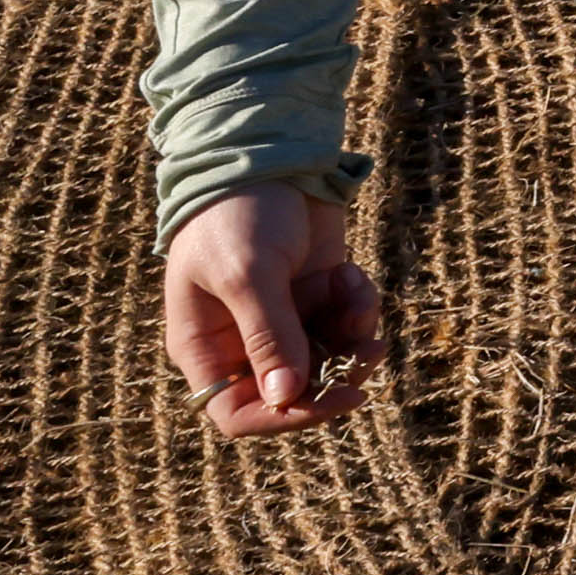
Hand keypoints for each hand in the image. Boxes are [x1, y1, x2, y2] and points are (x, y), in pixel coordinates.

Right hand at [162, 181, 379, 437]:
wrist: (264, 155)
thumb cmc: (237, 214)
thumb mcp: (248, 273)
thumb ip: (269, 335)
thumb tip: (286, 396)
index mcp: (205, 347)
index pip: (235, 412)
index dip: (281, 418)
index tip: (331, 402)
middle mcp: (243, 341)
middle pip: (295, 392)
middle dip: (336, 375)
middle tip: (369, 353)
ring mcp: (285, 318)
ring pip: (330, 359)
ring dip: (354, 335)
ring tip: (358, 294)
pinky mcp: (318, 295)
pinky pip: (347, 323)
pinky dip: (358, 304)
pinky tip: (350, 271)